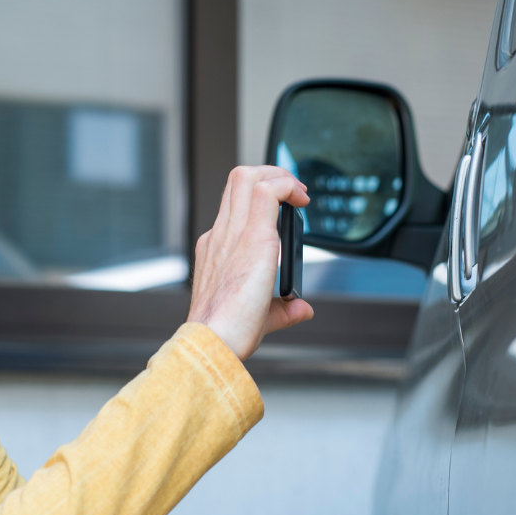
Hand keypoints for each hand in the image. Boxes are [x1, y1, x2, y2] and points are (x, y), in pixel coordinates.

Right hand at [187, 166, 313, 359]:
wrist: (213, 340)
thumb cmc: (228, 333)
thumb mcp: (262, 316)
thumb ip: (283, 309)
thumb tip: (302, 307)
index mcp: (217, 250)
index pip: (234, 208)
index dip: (259, 200)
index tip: (282, 209)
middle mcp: (222, 236)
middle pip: (237, 181)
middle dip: (269, 174)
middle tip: (294, 193)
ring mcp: (234, 233)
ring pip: (247, 176)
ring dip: (278, 175)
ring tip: (299, 191)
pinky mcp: (254, 238)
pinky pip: (268, 191)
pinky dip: (287, 186)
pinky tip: (302, 200)